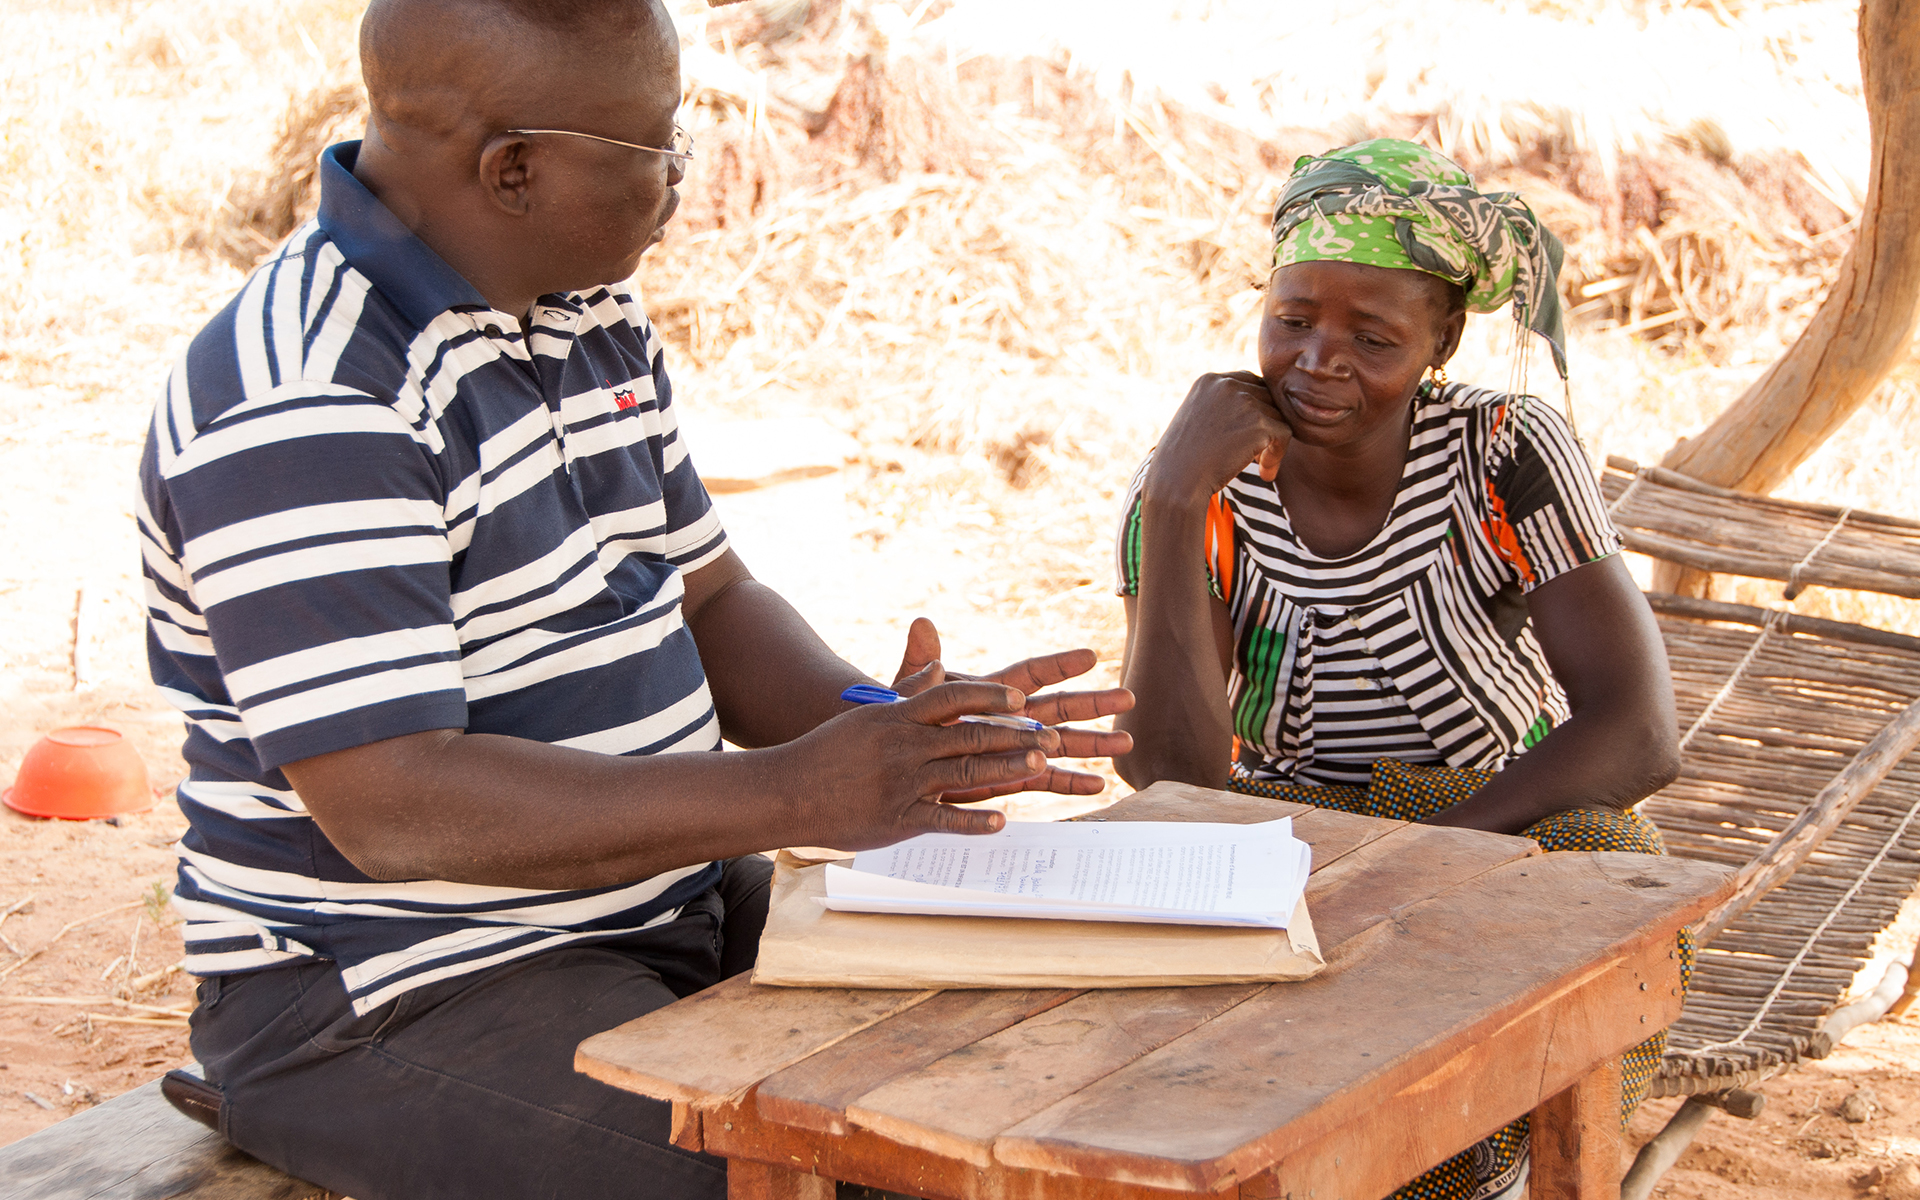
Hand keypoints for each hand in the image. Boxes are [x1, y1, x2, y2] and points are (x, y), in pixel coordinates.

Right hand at [789, 677, 1066, 847]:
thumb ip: (909, 693)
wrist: (787, 790)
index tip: (1021, 697)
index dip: (990, 695)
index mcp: (898, 718)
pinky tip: (1003, 821)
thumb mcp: (868, 714)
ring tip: (1041, 766)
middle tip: (1049, 736)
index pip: (953, 697)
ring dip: (1006, 768)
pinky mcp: (898, 818)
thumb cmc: (828, 751)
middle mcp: (905, 746)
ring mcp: (903, 783)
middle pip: (970, 734)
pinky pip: (944, 820)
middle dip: (1014, 734)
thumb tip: (939, 665)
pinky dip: (975, 822)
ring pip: (965, 773)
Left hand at [889, 618, 1134, 801]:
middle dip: (1093, 703)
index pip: (1031, 673)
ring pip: (1062, 744)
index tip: (1091, 655)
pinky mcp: (1010, 775)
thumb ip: (919, 664)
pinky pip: (1045, 779)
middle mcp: (1011, 716)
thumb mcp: (908, 692)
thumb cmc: (904, 720)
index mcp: (992, 691)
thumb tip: (921, 625)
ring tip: (1125, 743)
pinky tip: (1098, 786)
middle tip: (1128, 697)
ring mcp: (1014, 747)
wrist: (897, 758)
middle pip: (1059, 707)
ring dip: (1093, 745)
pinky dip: (1070, 783)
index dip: (1060, 664)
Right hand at [1145, 370, 1291, 506]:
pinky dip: (1278, 456)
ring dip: (1272, 443)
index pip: (1249, 384)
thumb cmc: (1184, 460)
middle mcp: (1226, 384)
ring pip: (1278, 416)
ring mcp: (1244, 401)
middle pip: (1267, 398)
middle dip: (1265, 426)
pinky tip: (1265, 474)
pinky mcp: (1259, 422)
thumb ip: (1223, 407)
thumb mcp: (1197, 421)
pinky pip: (1285, 434)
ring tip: (1260, 467)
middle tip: (1255, 456)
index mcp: (1209, 381)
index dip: (1254, 410)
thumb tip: (1261, 409)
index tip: (1247, 437)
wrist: (1176, 482)